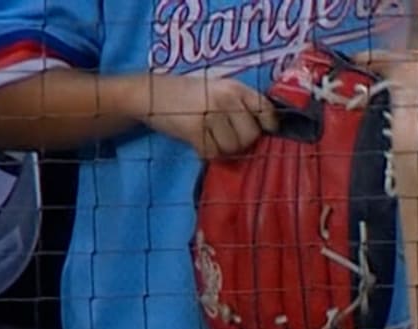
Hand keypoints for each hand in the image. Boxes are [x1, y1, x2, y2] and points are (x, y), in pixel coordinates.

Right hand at [139, 73, 276, 158]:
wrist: (150, 92)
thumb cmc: (189, 95)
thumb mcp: (218, 89)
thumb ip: (241, 105)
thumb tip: (266, 132)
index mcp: (235, 87)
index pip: (267, 111)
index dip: (267, 126)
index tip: (261, 131)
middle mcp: (226, 98)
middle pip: (251, 136)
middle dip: (240, 142)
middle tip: (223, 135)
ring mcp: (211, 113)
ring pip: (232, 148)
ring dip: (221, 148)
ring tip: (207, 134)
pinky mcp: (195, 129)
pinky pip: (212, 153)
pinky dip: (205, 152)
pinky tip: (196, 138)